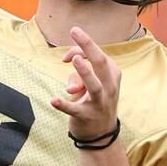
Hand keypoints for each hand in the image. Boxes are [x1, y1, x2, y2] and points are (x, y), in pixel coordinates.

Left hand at [51, 27, 120, 141]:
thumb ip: (79, 72)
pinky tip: (54, 101)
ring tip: (75, 59)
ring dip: (84, 72)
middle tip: (75, 31)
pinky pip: (75, 109)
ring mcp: (99, 102)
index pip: (97, 55)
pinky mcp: (87, 116)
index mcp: (112, 74)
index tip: (67, 56)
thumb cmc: (95, 99)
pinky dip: (64, 105)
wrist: (101, 134)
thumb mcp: (91, 83)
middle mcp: (109, 87)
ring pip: (94, 85)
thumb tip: (70, 74)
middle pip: (100, 63)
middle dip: (88, 45)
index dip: (81, 48)